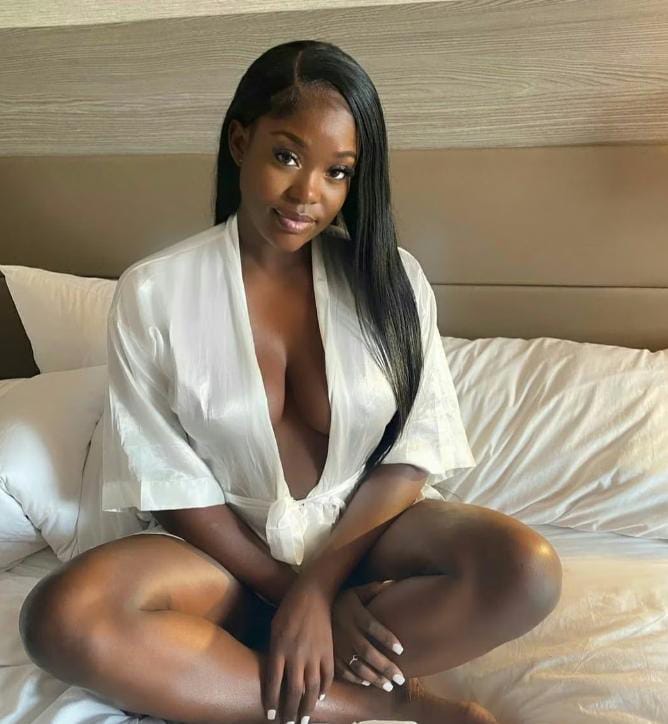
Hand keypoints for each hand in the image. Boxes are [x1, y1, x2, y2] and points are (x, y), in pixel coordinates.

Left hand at [262, 580, 333, 723]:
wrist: (312, 595)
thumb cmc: (288, 610)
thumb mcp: (274, 629)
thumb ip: (274, 653)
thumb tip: (275, 676)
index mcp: (279, 649)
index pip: (273, 683)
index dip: (272, 703)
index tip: (271, 717)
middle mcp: (296, 655)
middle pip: (293, 691)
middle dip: (290, 711)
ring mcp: (314, 654)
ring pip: (311, 688)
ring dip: (307, 707)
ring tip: (304, 719)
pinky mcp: (328, 651)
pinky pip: (327, 676)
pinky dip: (324, 689)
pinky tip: (319, 697)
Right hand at [331, 580, 405, 691]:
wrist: (310, 605)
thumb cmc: (340, 599)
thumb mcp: (355, 591)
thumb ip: (374, 589)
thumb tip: (393, 583)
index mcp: (354, 614)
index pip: (373, 627)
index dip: (387, 638)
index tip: (401, 650)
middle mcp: (346, 630)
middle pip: (367, 651)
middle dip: (385, 666)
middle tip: (400, 678)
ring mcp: (336, 644)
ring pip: (356, 664)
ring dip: (373, 677)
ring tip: (389, 685)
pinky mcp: (328, 654)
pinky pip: (342, 670)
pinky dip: (355, 678)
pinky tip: (367, 683)